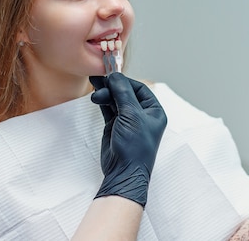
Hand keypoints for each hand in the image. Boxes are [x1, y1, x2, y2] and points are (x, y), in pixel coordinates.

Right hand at [89, 73, 166, 206]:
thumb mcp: (131, 116)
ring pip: (115, 100)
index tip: (110, 75)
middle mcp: (142, 115)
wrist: (123, 172)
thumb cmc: (135, 147)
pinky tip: (95, 94)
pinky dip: (102, 101)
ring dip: (105, 93)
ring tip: (94, 89)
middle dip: (112, 86)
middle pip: (125, 93)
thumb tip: (115, 76)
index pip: (139, 89)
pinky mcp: (115, 126)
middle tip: (98, 79)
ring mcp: (128, 120)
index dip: (124, 81)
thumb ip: (123, 94)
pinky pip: (108, 108)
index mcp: (154, 111)